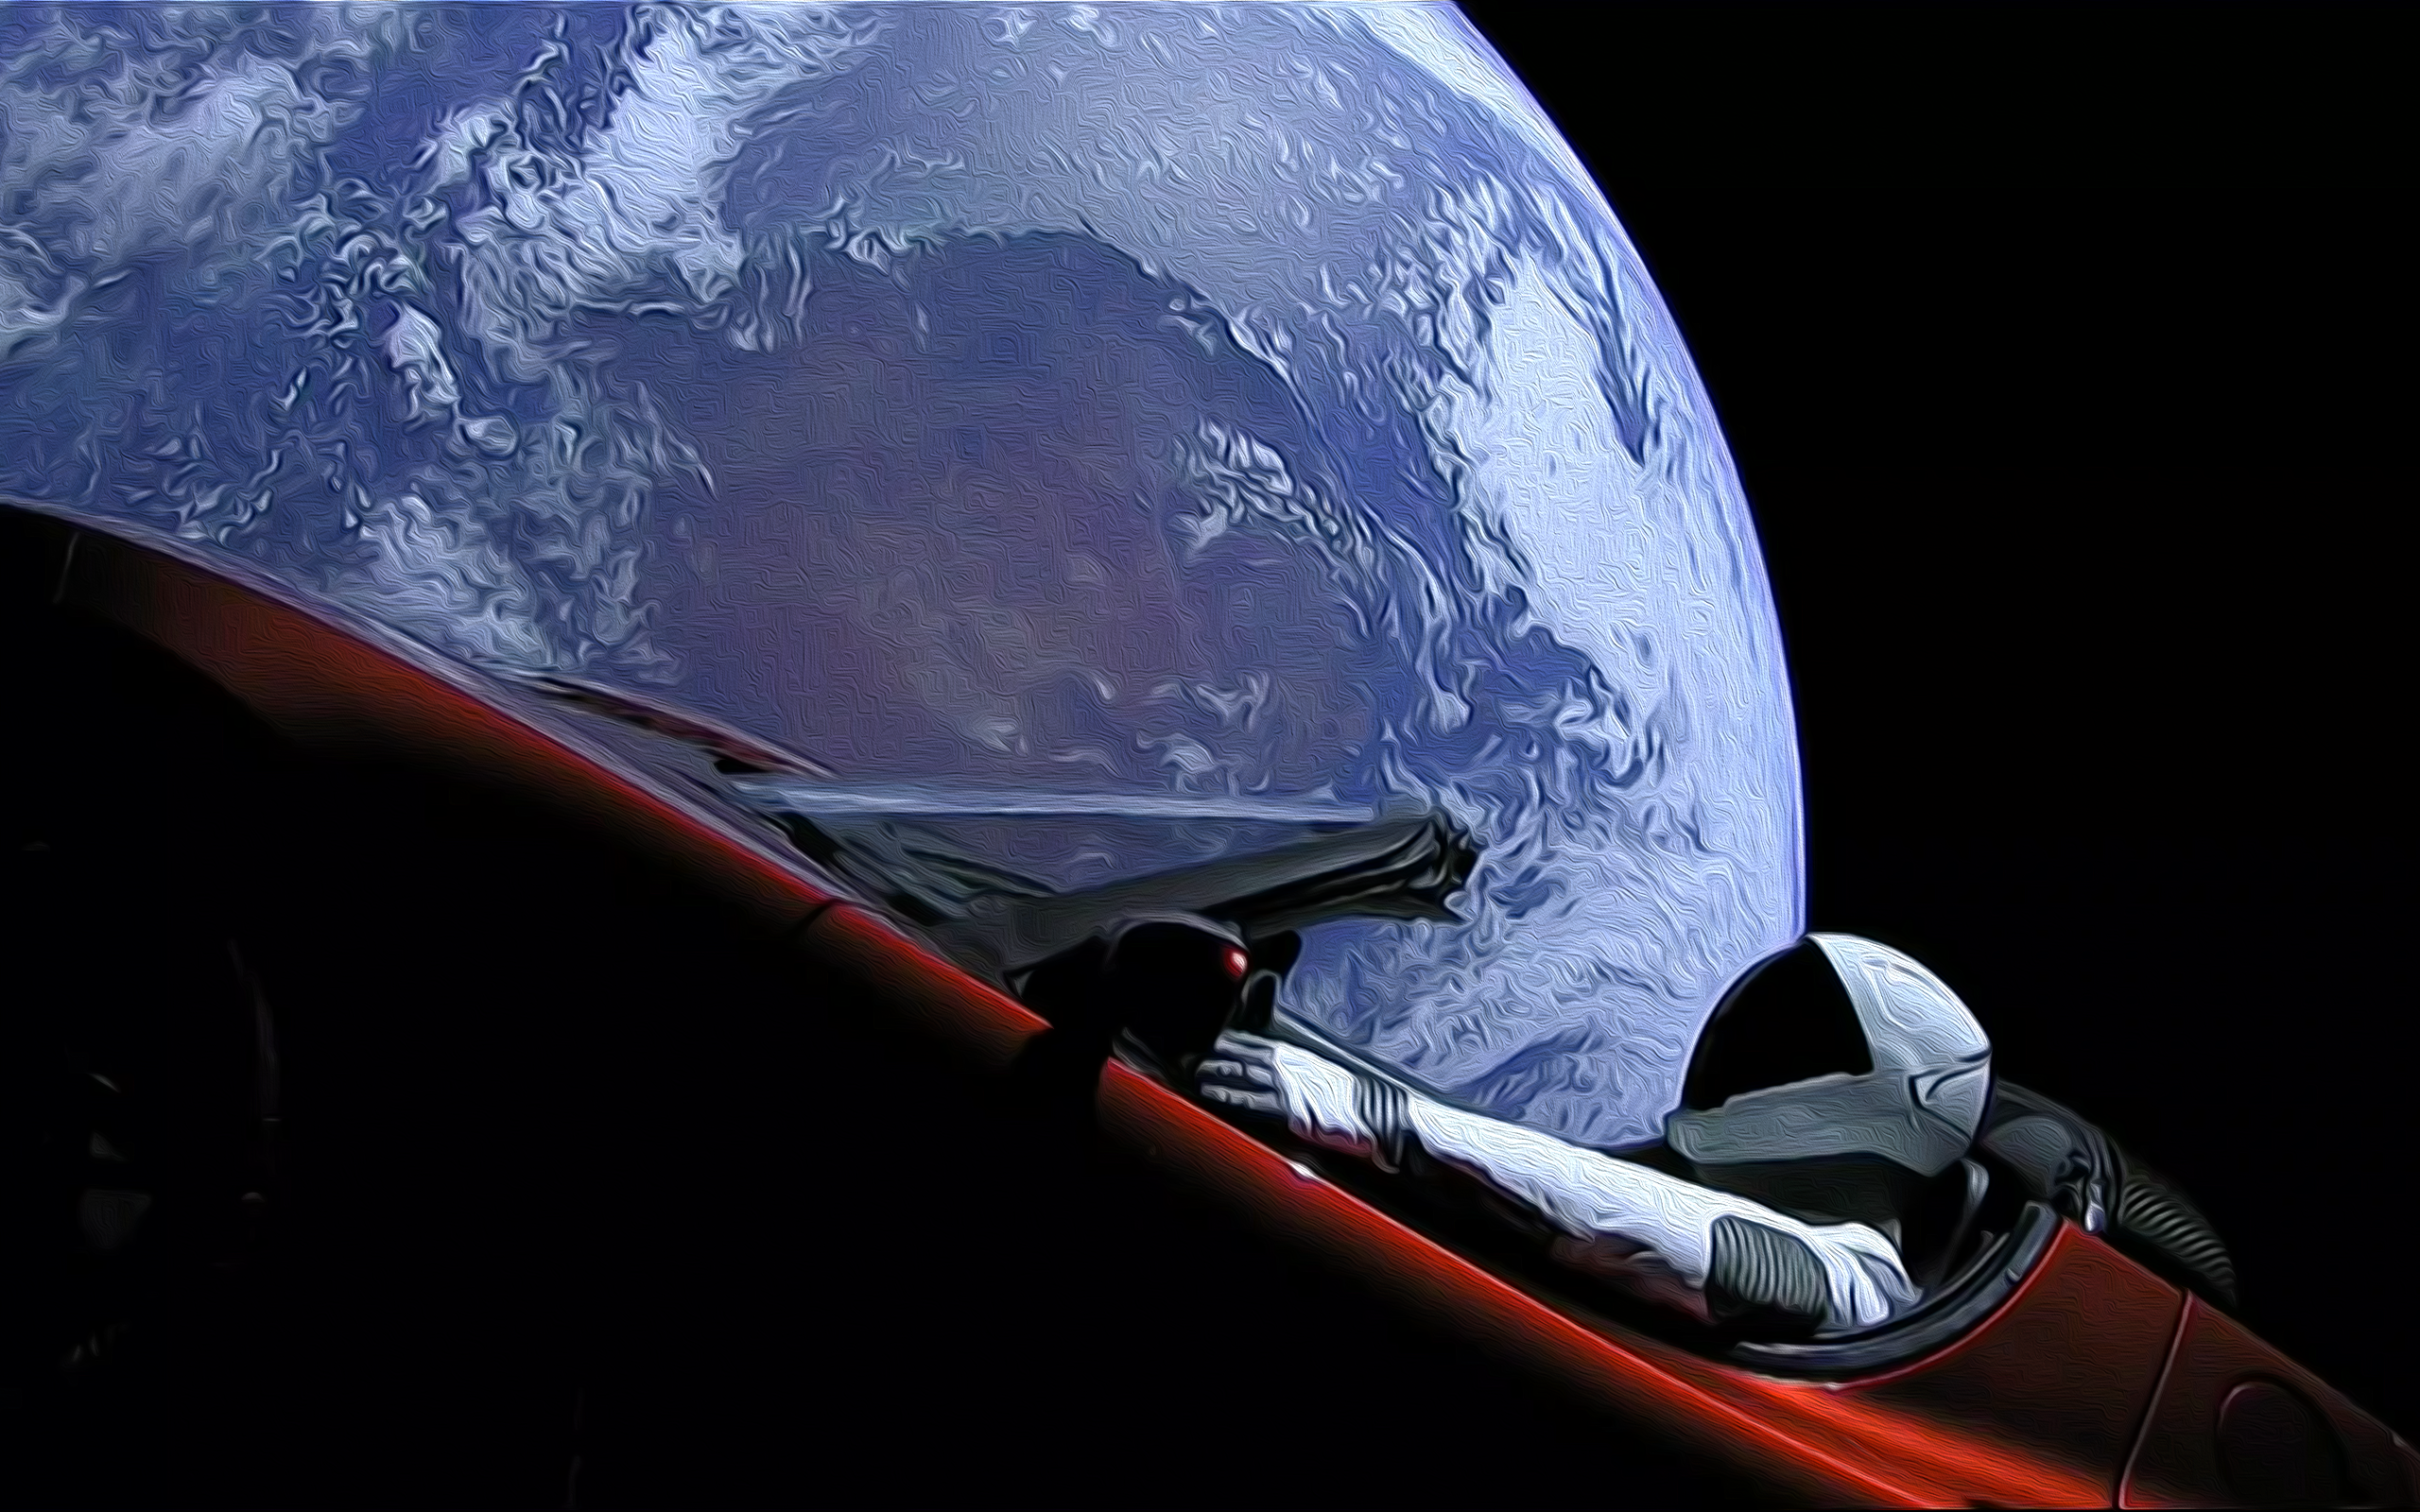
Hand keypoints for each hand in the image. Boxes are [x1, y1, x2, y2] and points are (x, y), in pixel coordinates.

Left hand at [1197, 1031, 1374, 1158]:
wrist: (1376, 1112)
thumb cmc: (1354, 1098)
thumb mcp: (1325, 1076)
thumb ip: (1301, 1072)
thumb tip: (1288, 1077)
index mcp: (1296, 1054)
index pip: (1255, 1044)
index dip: (1233, 1045)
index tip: (1217, 1045)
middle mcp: (1288, 1065)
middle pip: (1242, 1058)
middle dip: (1217, 1060)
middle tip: (1193, 1061)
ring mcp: (1287, 1086)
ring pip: (1241, 1076)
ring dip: (1216, 1076)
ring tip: (1197, 1076)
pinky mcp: (1289, 1110)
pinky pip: (1251, 1101)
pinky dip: (1229, 1097)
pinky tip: (1214, 1097)